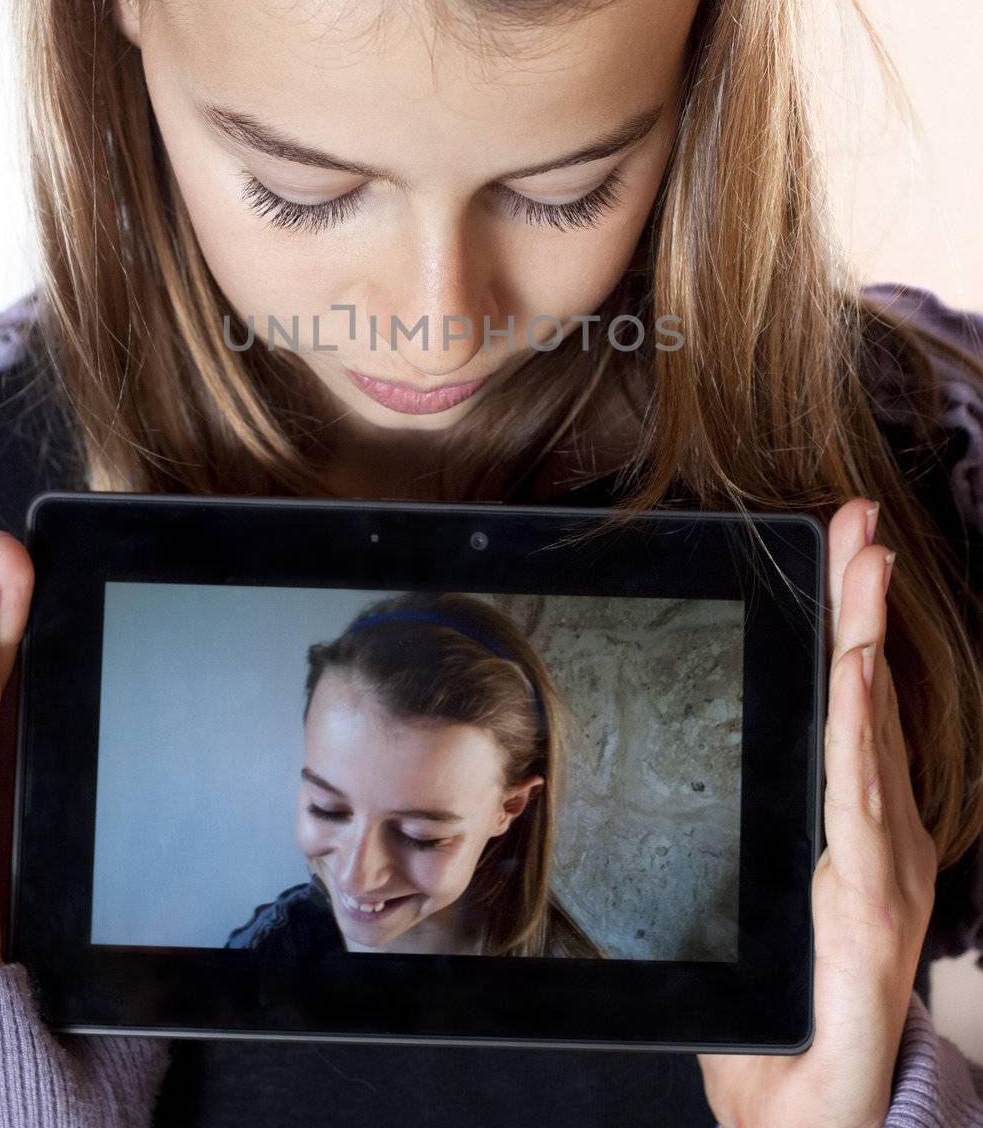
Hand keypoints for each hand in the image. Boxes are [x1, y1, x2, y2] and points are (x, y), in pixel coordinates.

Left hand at [696, 497, 937, 1127]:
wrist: (817, 1107)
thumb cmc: (787, 1009)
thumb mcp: (762, 900)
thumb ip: (751, 839)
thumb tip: (709, 775)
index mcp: (855, 825)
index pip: (850, 705)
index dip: (851, 624)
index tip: (843, 550)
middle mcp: (880, 832)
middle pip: (867, 701)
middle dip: (863, 606)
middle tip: (859, 524)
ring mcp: (885, 865)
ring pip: (870, 736)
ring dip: (865, 648)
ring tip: (863, 573)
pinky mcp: (871, 902)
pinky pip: (861, 805)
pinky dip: (863, 736)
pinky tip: (860, 679)